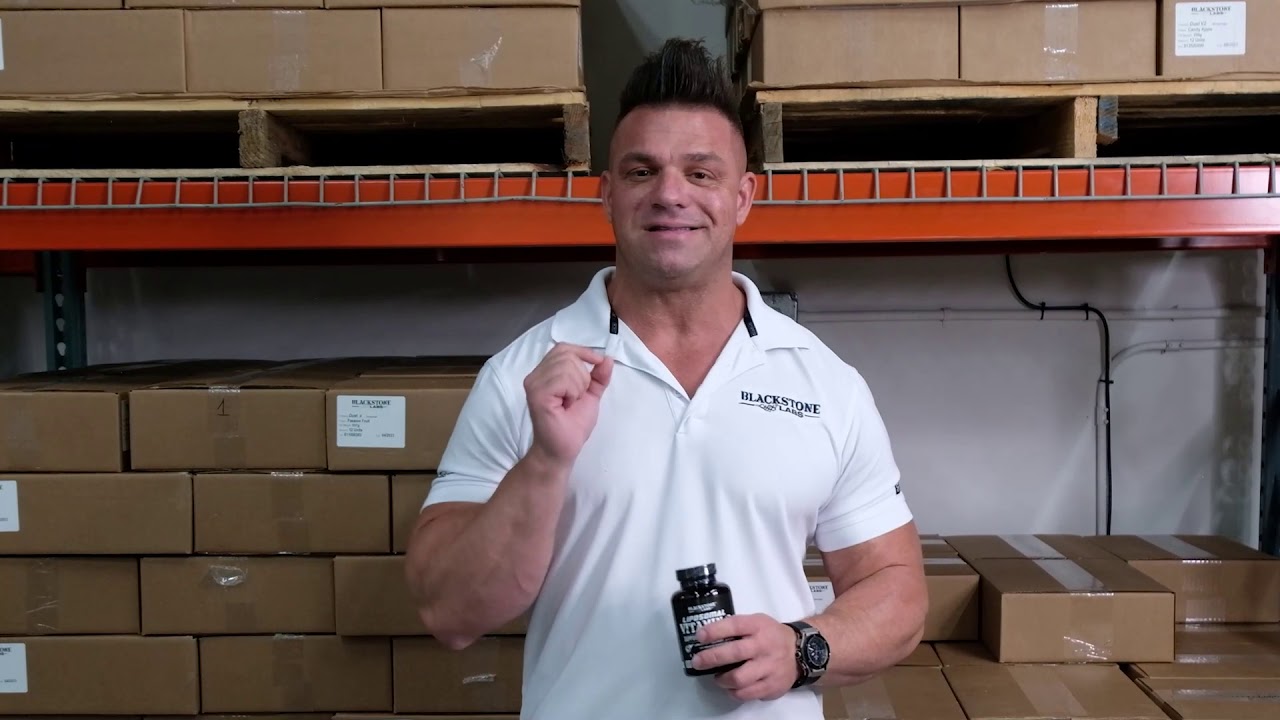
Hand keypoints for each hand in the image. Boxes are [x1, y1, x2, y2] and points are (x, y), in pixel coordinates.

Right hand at [524, 343, 613, 468]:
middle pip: (567, 355)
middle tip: (575, 397)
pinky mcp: (537, 394)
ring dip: (578, 386)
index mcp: (544, 373)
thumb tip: (607, 358)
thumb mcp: (591, 395)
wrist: (563, 449)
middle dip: (582, 376)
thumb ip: (598, 376)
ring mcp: (533, 384)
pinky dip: (573, 392)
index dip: (583, 352)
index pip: (563, 348)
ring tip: (569, 403)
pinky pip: (564, 379)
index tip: (597, 363)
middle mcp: (535, 375)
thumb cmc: (573, 425)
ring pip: (567, 366)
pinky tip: (566, 405)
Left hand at [691, 614, 797, 701]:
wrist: (800, 652)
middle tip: (698, 662)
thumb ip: (737, 627)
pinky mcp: (772, 686)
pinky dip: (734, 692)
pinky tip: (731, 687)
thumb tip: (707, 636)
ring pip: (740, 678)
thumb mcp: (757, 622)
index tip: (699, 636)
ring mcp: (769, 668)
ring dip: (722, 679)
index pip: (734, 626)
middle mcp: (764, 647)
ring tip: (717, 677)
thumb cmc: (771, 635)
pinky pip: (747, 694)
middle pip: (735, 653)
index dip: (715, 631)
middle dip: (711, 658)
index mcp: (759, 627)